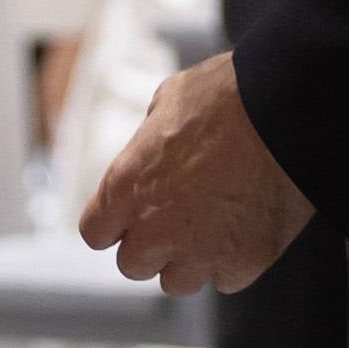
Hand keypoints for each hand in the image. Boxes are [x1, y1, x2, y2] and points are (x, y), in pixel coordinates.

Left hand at [79, 52, 314, 295]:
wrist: (286, 116)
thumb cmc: (224, 98)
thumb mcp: (166, 104)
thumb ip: (149, 139)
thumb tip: (153, 145)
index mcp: (125, 186)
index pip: (94, 233)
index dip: (110, 226)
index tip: (123, 220)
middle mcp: (154, 227)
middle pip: (132, 265)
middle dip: (147, 247)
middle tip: (170, 223)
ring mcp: (199, 251)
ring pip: (176, 282)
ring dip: (186, 261)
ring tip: (205, 231)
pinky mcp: (243, 264)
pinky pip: (224, 279)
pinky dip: (229, 262)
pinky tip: (239, 232)